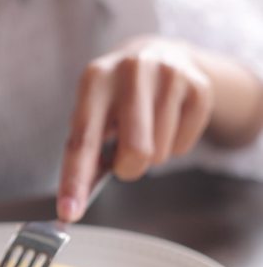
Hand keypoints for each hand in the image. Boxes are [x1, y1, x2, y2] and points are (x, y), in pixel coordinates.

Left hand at [57, 37, 213, 221]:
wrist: (156, 54)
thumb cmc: (116, 97)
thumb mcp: (93, 112)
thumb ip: (84, 152)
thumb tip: (72, 201)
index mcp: (95, 79)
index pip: (84, 139)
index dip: (75, 179)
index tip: (68, 212)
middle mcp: (130, 70)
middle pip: (135, 151)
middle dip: (129, 168)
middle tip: (125, 157)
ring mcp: (168, 75)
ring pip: (161, 154)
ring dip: (152, 155)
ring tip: (147, 127)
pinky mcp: (198, 86)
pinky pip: (185, 146)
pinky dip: (175, 146)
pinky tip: (167, 122)